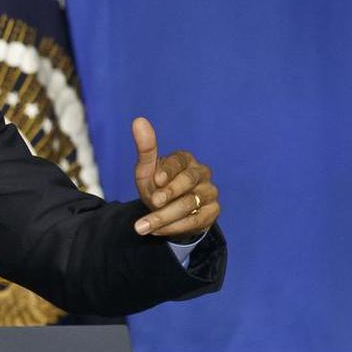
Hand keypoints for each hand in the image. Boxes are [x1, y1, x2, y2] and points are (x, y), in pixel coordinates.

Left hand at [131, 117, 219, 239]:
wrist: (166, 212)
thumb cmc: (156, 186)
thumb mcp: (147, 170)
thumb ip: (145, 148)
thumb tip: (138, 120)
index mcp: (186, 159)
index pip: (180, 161)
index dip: (168, 171)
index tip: (155, 180)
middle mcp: (202, 173)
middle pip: (188, 181)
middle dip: (168, 194)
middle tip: (152, 202)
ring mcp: (210, 193)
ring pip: (190, 204)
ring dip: (164, 217)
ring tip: (142, 227)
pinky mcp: (213, 212)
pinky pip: (195, 221)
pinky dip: (174, 227)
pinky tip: (156, 231)